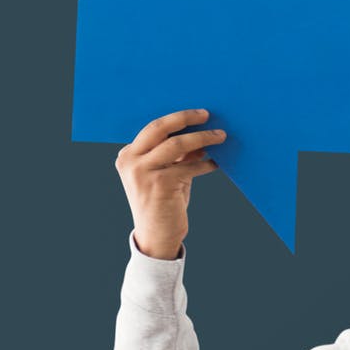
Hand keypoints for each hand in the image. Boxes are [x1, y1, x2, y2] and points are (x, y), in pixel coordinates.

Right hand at [116, 109, 225, 259]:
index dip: (177, 119)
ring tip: (221, 136)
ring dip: (203, 138)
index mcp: (128, 155)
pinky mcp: (159, 184)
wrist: (157, 235)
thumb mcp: (169, 174)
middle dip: (185, 118)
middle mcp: (130, 161)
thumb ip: (179, 155)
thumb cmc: (164, 201)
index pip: (153, 128)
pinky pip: (189, 166)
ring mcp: (142, 172)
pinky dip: (206, 164)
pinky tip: (216, 163)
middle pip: (160, 128)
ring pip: (177, 144)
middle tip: (207, 114)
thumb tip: (200, 134)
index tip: (199, 113)